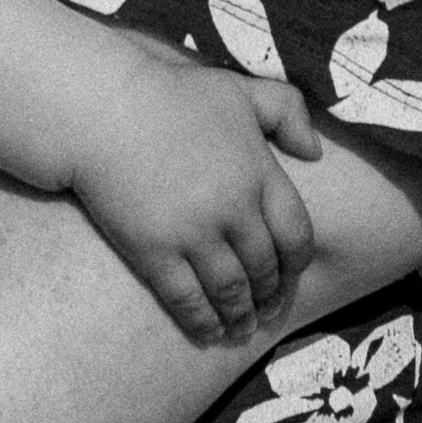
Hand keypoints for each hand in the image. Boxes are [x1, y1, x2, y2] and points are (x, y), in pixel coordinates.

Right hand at [64, 44, 319, 341]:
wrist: (105, 109)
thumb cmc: (171, 96)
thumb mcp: (238, 90)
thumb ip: (286, 111)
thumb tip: (316, 152)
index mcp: (258, 171)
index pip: (296, 234)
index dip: (296, 263)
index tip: (289, 275)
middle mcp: (234, 208)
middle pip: (264, 268)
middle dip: (269, 295)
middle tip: (266, 310)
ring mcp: (195, 233)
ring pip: (231, 292)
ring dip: (240, 317)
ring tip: (241, 329)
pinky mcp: (156, 252)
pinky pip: (188, 301)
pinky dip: (204, 323)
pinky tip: (209, 332)